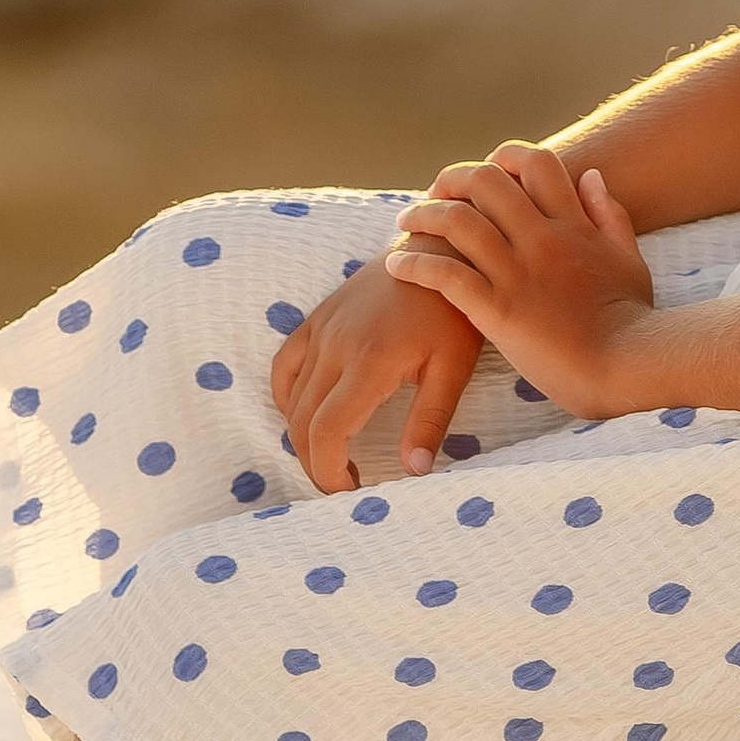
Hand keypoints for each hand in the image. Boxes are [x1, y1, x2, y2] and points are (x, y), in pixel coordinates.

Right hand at [269, 256, 482, 495]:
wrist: (440, 249)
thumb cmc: (454, 311)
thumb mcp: (454, 368)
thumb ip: (430, 420)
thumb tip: (414, 471)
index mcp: (371, 362)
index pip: (327, 430)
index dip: (327, 470)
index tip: (348, 491)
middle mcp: (336, 346)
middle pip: (302, 422)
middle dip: (315, 463)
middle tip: (342, 484)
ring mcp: (322, 329)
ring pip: (290, 398)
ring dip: (302, 436)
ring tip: (332, 456)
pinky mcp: (318, 318)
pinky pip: (285, 366)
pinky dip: (287, 398)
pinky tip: (308, 415)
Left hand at [383, 144, 654, 413]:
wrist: (632, 367)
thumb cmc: (634, 321)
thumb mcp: (630, 258)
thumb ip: (609, 215)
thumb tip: (591, 174)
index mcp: (573, 225)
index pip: (535, 162)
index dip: (504, 157)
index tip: (486, 172)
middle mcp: (542, 239)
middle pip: (486, 181)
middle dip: (452, 179)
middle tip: (435, 194)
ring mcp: (519, 273)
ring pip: (457, 221)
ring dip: (423, 216)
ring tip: (406, 223)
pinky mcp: (499, 311)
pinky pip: (446, 275)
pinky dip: (415, 265)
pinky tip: (398, 266)